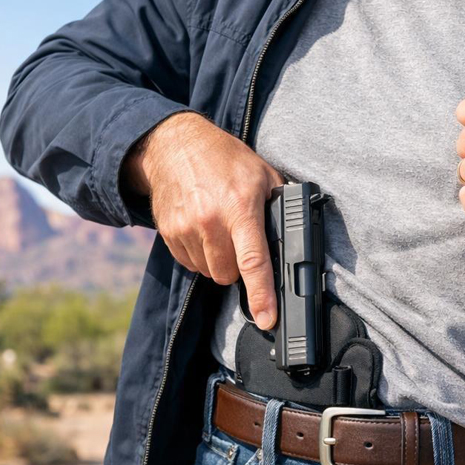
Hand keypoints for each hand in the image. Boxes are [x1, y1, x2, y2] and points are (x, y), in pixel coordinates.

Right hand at [125, 111, 284, 329]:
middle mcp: (210, 220)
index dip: (262, 294)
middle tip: (242, 240)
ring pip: (209, 272)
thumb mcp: (262, 174)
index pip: (253, 260)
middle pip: (229, 274)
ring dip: (219, 262)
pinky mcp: (168, 233)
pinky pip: (190, 264)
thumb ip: (279, 206)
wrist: (174, 145)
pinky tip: (204, 231)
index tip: (267, 318)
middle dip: (240, 266)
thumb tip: (296, 237)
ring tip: (221, 230)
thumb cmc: (225, 159)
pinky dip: (200, 256)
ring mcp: (185, 228)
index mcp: (239, 206)